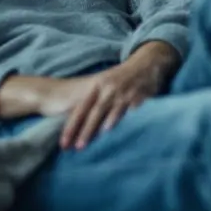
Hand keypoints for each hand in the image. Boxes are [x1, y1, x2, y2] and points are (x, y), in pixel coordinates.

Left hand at [46, 42, 179, 149]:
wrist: (146, 62)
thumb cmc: (121, 77)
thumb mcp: (104, 82)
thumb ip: (93, 98)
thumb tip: (75, 120)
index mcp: (97, 86)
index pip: (80, 108)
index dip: (71, 126)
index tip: (63, 142)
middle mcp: (108, 89)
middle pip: (94, 112)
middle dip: (85, 131)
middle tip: (77, 147)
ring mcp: (124, 93)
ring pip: (111, 113)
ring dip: (102, 128)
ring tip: (95, 143)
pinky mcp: (138, 96)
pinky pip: (130, 111)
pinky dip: (124, 120)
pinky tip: (119, 129)